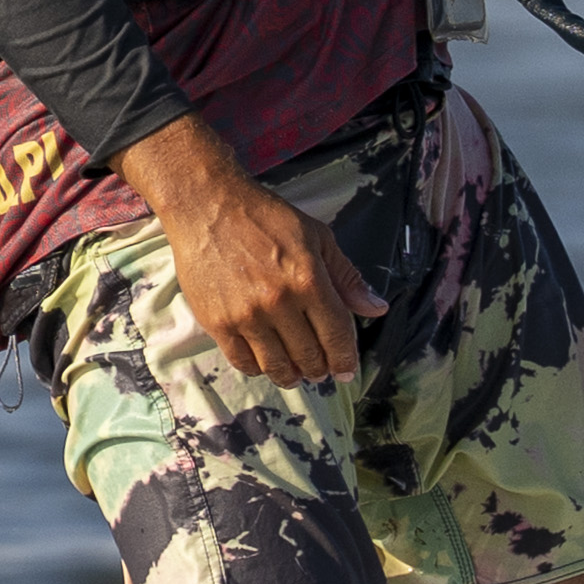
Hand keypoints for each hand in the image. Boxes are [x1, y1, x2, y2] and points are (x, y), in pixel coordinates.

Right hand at [118, 116, 385, 385]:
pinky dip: (258, 368)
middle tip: (320, 370)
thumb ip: (346, 276)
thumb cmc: (264, 217)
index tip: (347, 371)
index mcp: (308, 280)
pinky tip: (265, 361)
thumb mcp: (316, 236)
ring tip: (296, 373)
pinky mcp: (217, 323)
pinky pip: (243, 362)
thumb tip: (376, 308)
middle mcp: (278, 303)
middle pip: (309, 356)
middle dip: (320, 369)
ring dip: (291, 376)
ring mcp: (246, 316)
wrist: (207, 207)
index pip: (336, 334)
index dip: (346, 359)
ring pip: (277, 366)